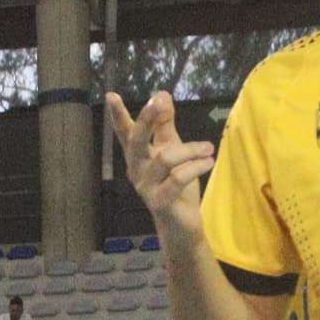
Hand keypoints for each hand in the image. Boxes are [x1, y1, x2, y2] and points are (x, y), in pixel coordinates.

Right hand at [104, 91, 214, 241]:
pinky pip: (177, 178)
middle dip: (146, 120)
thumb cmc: (177, 187)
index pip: (126, 133)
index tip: (111, 95)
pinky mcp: (159, 202)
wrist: (182, 225)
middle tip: (158, 103)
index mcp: (138, 157)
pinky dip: (195, 167)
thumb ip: (166, 125)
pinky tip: (208, 162)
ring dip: (190, 149)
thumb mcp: (173, 150)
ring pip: (165, 159)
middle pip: (137, 141)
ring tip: (208, 148)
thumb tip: (161, 94)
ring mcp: (146, 187)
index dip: (118, 116)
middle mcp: (136, 170)